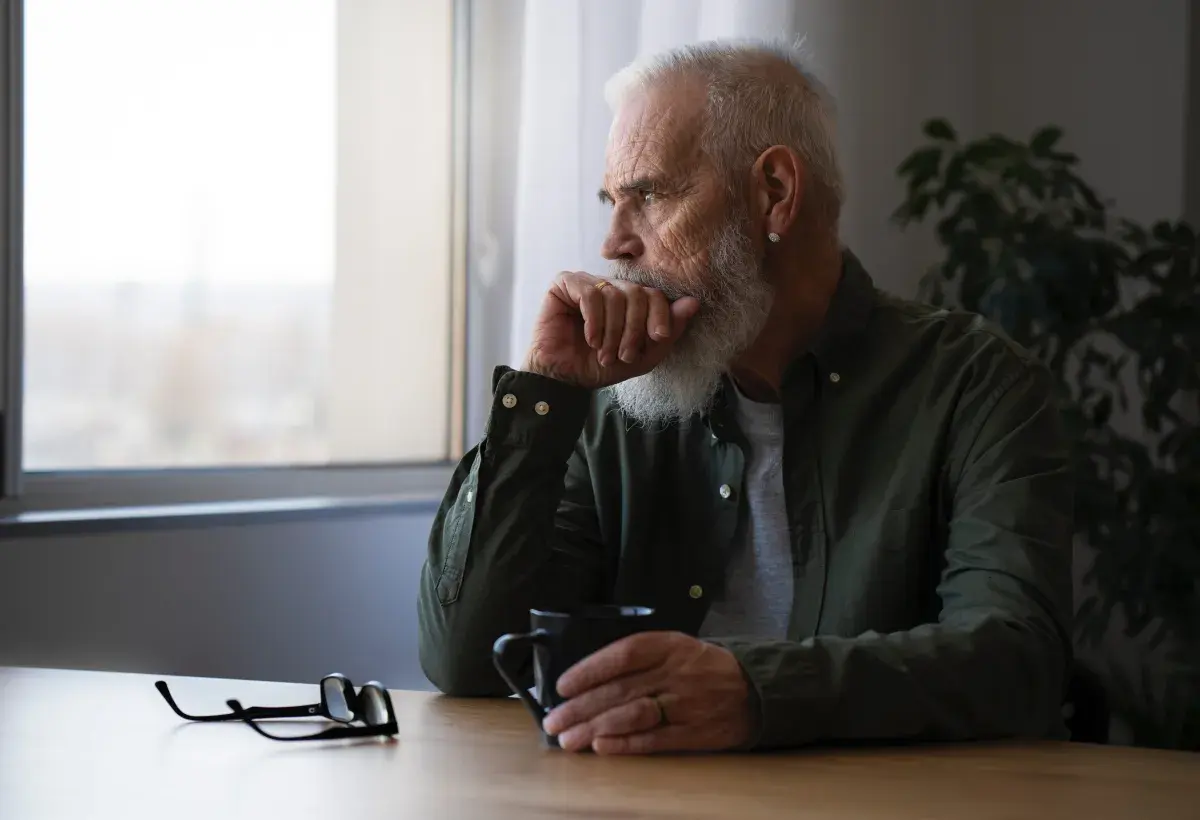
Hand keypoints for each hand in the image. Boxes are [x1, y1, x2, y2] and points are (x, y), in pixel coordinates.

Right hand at [522, 271, 699, 388]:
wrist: (563, 379)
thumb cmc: (599, 367)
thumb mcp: (643, 356)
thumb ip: (669, 331)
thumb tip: (694, 302)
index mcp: (630, 301)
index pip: (655, 295)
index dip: (660, 315)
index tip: (658, 337)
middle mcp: (610, 288)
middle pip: (638, 293)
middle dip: (634, 328)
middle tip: (624, 354)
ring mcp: (588, 283)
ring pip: (615, 294)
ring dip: (612, 330)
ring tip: (603, 352)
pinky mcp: (565, 284)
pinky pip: (591, 293)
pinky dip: (594, 320)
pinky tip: (590, 339)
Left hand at [541, 631, 753, 753]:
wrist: (753, 689)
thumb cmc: (703, 667)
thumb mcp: (675, 647)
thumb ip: (638, 659)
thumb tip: (588, 679)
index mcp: (668, 646)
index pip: (622, 654)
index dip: (590, 669)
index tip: (563, 685)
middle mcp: (675, 673)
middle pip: (620, 689)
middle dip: (581, 707)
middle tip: (554, 721)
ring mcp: (686, 704)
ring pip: (633, 715)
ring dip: (596, 728)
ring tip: (569, 739)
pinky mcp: (695, 732)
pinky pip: (655, 739)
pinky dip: (626, 744)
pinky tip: (603, 747)